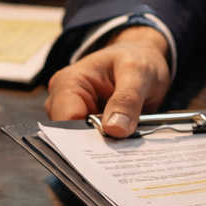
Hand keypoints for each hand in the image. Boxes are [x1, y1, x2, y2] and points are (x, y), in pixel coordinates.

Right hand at [44, 26, 171, 137]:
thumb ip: (127, 100)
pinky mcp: (86, 126)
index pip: (66, 120)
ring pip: (82, 144)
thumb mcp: (138, 72)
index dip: (86, 138)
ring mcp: (73, 114)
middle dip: (97, 146)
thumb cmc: (136, 58)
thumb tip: (115, 129)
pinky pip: (93, 144)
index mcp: (68, 82)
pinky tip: (125, 144)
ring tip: (128, 143)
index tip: (112, 148)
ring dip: (105, 147)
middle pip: (71, 136)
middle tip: (125, 149)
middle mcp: (63, 100)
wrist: (142, 56)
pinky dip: (109, 146)